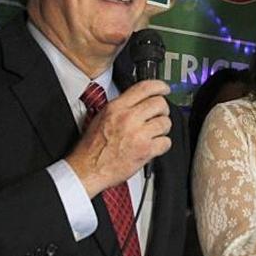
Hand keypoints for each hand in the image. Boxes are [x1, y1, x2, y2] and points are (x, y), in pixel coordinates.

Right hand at [65, 80, 171, 197]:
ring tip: (154, 133)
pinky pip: (166, 142)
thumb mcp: (101, 117)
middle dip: (162, 110)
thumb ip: (120, 107)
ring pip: (165, 122)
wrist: (88, 169)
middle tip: (159, 115)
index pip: (145, 87)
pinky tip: (154, 145)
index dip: (159, 86)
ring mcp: (138, 134)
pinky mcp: (145, 150)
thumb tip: (138, 100)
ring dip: (163, 128)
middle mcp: (128, 118)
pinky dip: (163, 144)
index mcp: (117, 108)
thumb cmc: (92, 147)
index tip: (164, 89)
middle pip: (159, 103)